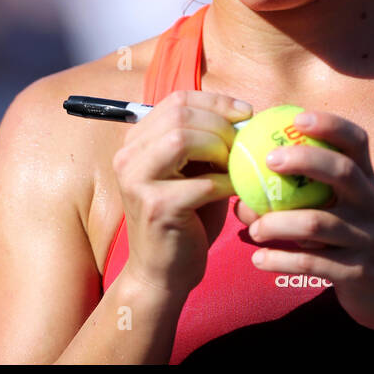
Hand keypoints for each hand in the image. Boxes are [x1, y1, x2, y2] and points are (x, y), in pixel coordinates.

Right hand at [114, 90, 251, 297]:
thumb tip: (243, 116)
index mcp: (137, 141)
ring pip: (182, 140)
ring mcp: (137, 182)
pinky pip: (201, 183)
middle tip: (242, 144)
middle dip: (220, 125)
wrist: (163, 272)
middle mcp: (128, 156)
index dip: (216, 101)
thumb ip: (207, 142)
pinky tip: (236, 192)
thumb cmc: (186, 219)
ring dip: (219, 149)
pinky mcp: (156, 208)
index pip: (177, 100)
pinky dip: (226, 184)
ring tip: (234, 166)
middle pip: (180, 115)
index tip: (246, 113)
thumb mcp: (193, 171)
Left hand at [234, 109, 373, 344]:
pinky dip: (282, 260)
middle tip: (269, 160)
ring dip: (279, 222)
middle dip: (305, 160)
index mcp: (368, 183)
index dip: (330, 125)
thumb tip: (243, 197)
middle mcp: (371, 204)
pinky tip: (259, 260)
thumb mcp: (345, 213)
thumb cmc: (358, 242)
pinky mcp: (358, 272)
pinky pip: (314, 262)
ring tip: (254, 228)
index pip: (356, 143)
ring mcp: (367, 238)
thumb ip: (305, 200)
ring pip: (319, 222)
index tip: (297, 118)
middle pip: (342, 171)